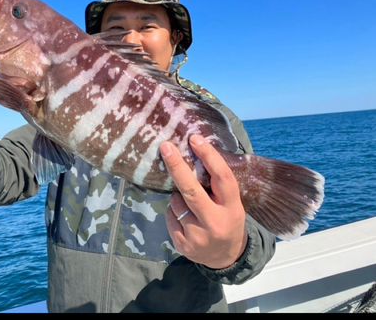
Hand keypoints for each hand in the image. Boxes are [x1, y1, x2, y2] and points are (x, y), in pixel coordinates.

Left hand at [160, 134, 247, 268]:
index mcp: (232, 208)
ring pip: (176, 202)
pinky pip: (170, 216)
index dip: (208, 156)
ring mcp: (198, 236)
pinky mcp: (183, 244)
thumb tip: (193, 154)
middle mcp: (215, 222)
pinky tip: (186, 219)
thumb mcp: (231, 204)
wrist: (225, 257)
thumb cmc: (227, 219)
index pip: (221, 178)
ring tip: (190, 204)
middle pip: (190, 190)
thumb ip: (216, 186)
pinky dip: (174, 212)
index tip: (194, 139)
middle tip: (165, 147)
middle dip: (176, 166)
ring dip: (177, 196)